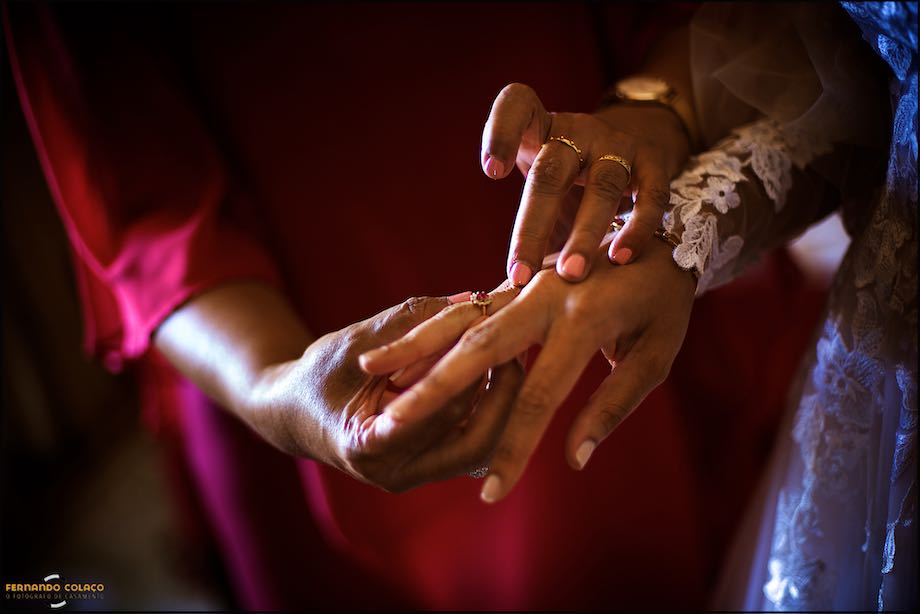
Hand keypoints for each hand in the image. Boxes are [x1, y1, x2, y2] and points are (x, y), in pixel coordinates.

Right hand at [246, 296, 523, 492]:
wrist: (293, 413)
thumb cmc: (315, 374)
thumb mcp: (353, 340)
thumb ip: (407, 321)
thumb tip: (470, 299)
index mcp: (366, 446)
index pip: (433, 415)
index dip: (467, 375)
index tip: (494, 340)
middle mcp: (395, 473)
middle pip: (473, 443)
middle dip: (502, 395)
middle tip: (518, 349)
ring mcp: (414, 475)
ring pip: (481, 448)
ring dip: (504, 402)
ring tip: (515, 356)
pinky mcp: (428, 466)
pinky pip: (472, 442)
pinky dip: (490, 407)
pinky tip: (501, 372)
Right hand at [359, 240, 695, 500]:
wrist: (661, 225)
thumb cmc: (664, 303)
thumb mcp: (656, 356)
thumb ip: (611, 406)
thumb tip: (573, 460)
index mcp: (584, 322)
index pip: (540, 399)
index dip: (514, 450)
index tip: (492, 495)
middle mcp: (545, 298)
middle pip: (477, 353)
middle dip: (432, 393)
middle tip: (391, 427)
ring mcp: (525, 284)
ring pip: (460, 321)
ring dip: (416, 351)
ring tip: (374, 377)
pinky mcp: (515, 279)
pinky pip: (465, 308)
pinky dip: (429, 330)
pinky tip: (401, 349)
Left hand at [480, 83, 689, 284]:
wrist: (631, 150)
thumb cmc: (568, 180)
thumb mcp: (540, 182)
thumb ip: (527, 220)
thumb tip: (504, 289)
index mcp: (540, 128)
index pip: (517, 105)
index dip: (502, 133)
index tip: (491, 171)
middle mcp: (578, 131)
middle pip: (551, 172)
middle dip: (534, 226)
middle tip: (520, 274)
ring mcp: (618, 145)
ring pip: (601, 187)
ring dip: (584, 233)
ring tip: (569, 273)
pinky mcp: (653, 163)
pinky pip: (650, 196)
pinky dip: (636, 228)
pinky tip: (620, 258)